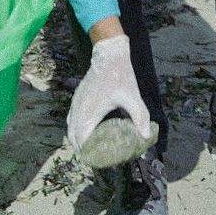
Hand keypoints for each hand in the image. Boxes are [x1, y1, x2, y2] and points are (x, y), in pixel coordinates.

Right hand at [66, 35, 151, 152]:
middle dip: (81, 149)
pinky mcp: (77, 97)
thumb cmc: (120, 75)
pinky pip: (72, 118)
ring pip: (70, 127)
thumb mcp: (133, 97)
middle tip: (96, 157)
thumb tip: (145, 136)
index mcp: (89, 111)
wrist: (108, 53)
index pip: (80, 140)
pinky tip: (89, 130)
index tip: (96, 161)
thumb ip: (140, 117)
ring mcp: (76, 102)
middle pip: (72, 137)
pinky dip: (77, 128)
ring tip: (92, 147)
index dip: (86, 153)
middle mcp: (78, 108)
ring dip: (78, 139)